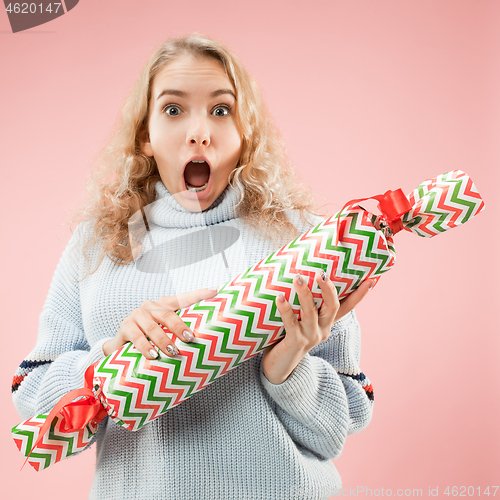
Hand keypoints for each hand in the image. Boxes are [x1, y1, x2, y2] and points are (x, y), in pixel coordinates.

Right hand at [102, 287, 217, 358]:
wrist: (122, 344)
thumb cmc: (151, 337)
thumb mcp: (166, 331)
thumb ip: (180, 331)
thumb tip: (208, 338)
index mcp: (164, 304)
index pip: (183, 298)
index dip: (198, 294)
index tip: (214, 290)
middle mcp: (151, 306)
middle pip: (168, 315)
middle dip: (180, 327)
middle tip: (190, 339)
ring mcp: (137, 315)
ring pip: (152, 328)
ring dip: (164, 341)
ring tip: (173, 353)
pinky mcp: (125, 327)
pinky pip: (137, 337)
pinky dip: (146, 347)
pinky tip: (153, 355)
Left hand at [261, 273, 373, 384]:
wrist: (278, 365)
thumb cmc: (287, 335)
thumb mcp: (301, 318)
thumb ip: (303, 302)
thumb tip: (299, 274)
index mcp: (326, 323)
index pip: (347, 307)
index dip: (360, 294)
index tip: (372, 280)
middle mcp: (322, 329)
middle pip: (332, 307)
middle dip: (329, 289)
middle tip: (321, 273)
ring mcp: (310, 336)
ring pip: (311, 312)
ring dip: (305, 294)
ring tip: (298, 278)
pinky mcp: (296, 342)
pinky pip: (291, 323)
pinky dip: (286, 309)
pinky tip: (280, 298)